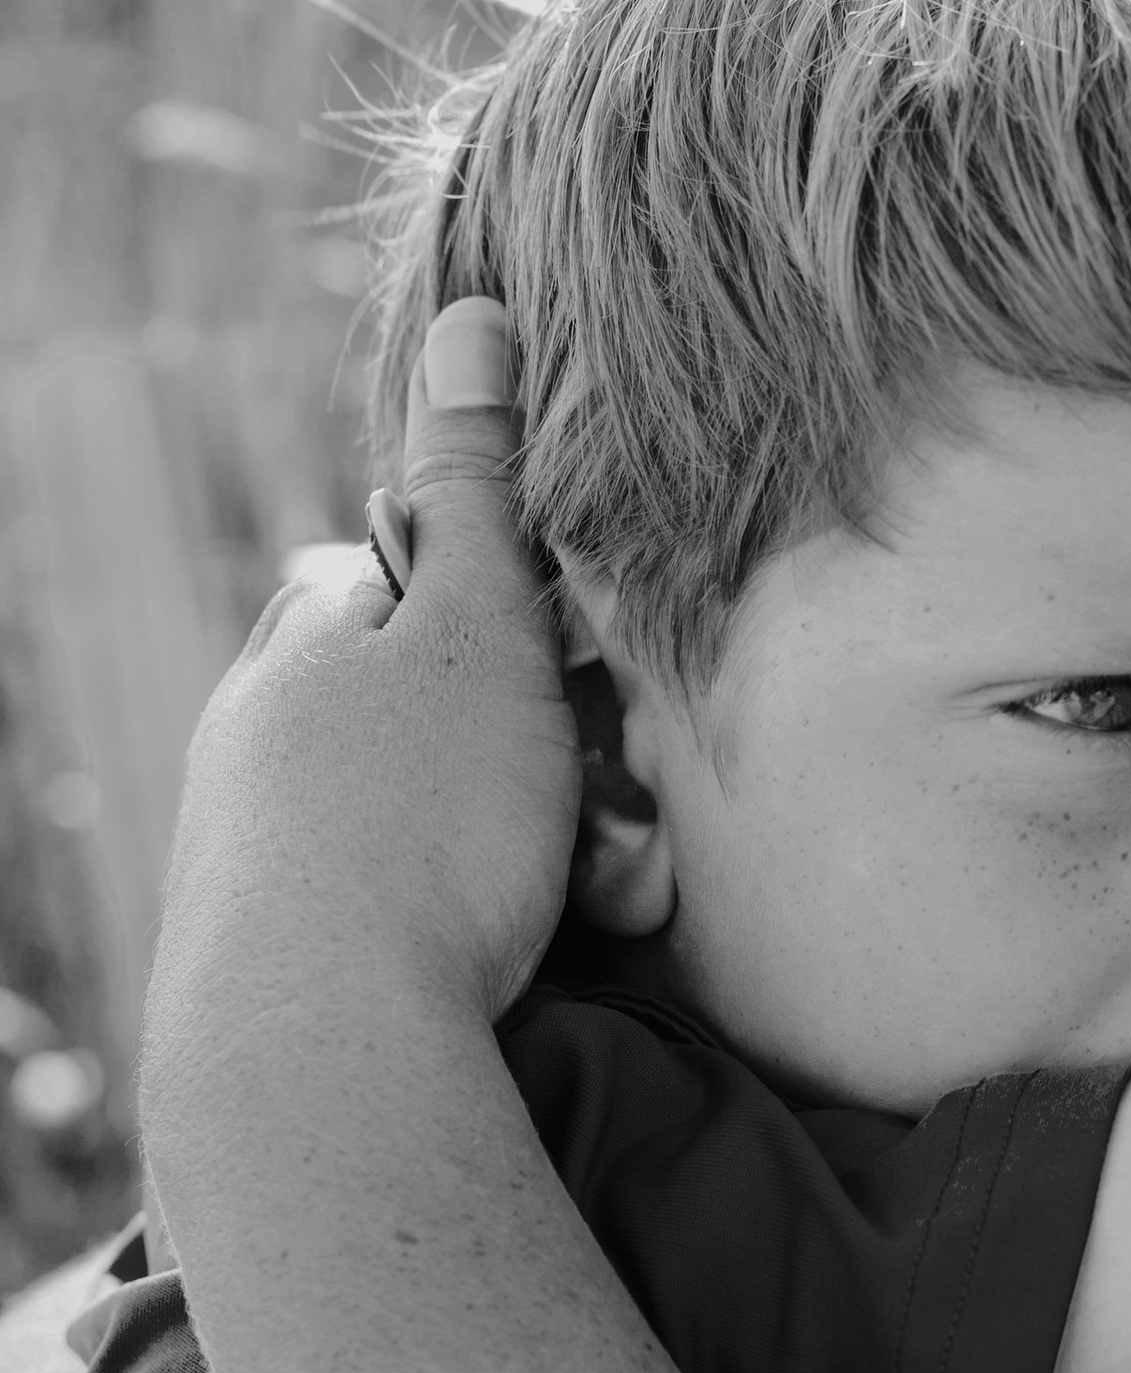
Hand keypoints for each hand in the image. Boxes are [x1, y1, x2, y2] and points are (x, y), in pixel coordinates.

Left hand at [153, 299, 577, 1039]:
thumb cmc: (416, 828)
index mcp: (306, 642)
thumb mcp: (478, 631)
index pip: (432, 579)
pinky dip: (503, 922)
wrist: (323, 1058)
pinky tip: (552, 956)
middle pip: (455, 708)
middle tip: (621, 807)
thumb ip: (486, 486)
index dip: (531, 618)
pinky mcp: (298, 957)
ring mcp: (273, 854)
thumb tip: (471, 314)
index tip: (592, 671)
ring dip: (557, 845)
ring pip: (459, 816)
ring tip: (610, 896)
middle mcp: (268, 739)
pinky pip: (431, 911)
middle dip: (563, 754)